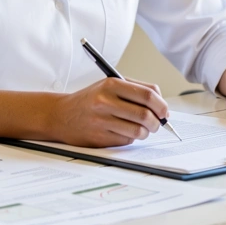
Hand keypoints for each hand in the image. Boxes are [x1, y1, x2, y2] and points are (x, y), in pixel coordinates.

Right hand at [52, 78, 168, 147]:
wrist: (61, 115)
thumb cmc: (90, 99)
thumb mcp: (109, 85)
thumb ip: (135, 89)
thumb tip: (161, 102)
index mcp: (111, 84)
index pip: (147, 95)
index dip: (161, 105)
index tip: (164, 111)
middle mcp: (105, 101)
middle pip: (145, 114)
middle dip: (157, 121)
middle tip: (158, 123)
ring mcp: (102, 120)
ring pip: (138, 130)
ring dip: (146, 132)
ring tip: (143, 129)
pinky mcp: (100, 137)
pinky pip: (127, 140)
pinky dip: (131, 138)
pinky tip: (125, 132)